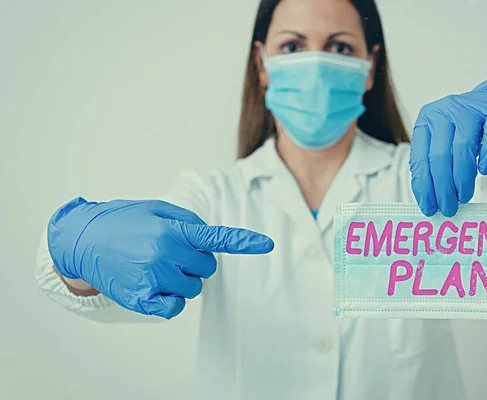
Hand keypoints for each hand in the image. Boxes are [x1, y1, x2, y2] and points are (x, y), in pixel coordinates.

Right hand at [48, 198, 273, 318]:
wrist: (81, 241)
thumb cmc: (122, 222)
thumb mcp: (154, 208)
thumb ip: (185, 219)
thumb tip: (208, 235)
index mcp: (171, 230)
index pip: (214, 237)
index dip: (243, 241)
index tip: (267, 244)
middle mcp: (165, 253)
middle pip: (206, 267)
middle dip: (194, 260)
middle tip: (170, 251)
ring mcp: (153, 277)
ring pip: (192, 288)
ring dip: (181, 280)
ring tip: (156, 266)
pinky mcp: (141, 298)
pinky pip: (174, 308)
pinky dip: (169, 300)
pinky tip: (154, 286)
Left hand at [409, 77, 486, 216]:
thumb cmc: (466, 129)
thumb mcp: (444, 141)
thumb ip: (435, 164)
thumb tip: (429, 199)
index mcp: (426, 120)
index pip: (420, 158)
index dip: (423, 186)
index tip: (428, 207)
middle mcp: (445, 110)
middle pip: (440, 156)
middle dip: (443, 187)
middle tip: (448, 208)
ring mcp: (471, 108)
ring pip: (463, 148)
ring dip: (462, 179)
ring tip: (464, 197)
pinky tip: (484, 172)